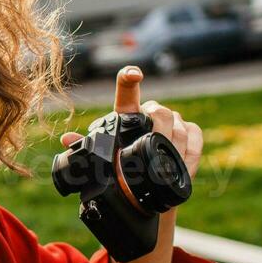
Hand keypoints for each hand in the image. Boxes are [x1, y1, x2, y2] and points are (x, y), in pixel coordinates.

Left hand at [61, 66, 202, 178]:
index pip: (126, 90)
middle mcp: (149, 111)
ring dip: (174, 146)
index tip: (133, 74)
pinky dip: (190, 152)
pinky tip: (183, 165)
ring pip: (179, 124)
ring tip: (166, 162)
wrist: (144, 188)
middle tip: (154, 147)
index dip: (129, 77)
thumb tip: (66, 139)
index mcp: (125, 114)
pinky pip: (194, 134)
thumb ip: (86, 146)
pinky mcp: (190, 130)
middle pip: (159, 110)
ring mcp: (172, 120)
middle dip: (159, 130)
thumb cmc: (120, 168)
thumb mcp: (101, 158)